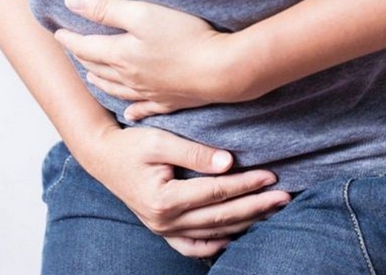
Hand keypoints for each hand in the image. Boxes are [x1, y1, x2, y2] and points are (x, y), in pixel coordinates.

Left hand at [54, 0, 254, 120]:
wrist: (221, 70)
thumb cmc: (185, 38)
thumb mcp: (143, 14)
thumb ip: (106, 8)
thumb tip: (69, 1)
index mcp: (120, 55)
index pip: (85, 47)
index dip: (70, 39)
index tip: (58, 32)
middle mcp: (130, 77)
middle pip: (98, 68)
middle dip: (82, 58)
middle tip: (73, 50)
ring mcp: (150, 92)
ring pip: (116, 89)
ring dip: (100, 81)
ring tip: (91, 77)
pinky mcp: (170, 101)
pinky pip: (144, 108)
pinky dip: (132, 110)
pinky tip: (128, 113)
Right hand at [83, 125, 290, 257]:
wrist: (102, 156)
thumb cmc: (130, 144)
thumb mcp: (159, 141)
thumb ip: (194, 152)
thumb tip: (229, 162)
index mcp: (164, 199)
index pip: (216, 193)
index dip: (246, 184)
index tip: (271, 175)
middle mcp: (164, 220)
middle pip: (220, 216)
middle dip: (255, 206)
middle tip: (284, 196)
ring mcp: (162, 229)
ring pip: (212, 232)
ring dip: (244, 222)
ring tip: (271, 211)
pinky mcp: (161, 228)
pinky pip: (191, 245)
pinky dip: (214, 244)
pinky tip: (233, 236)